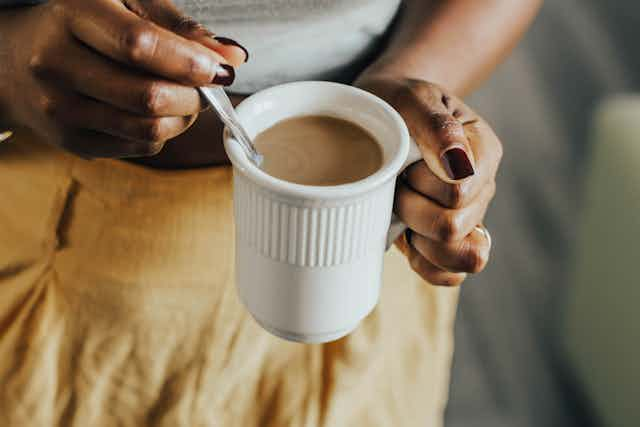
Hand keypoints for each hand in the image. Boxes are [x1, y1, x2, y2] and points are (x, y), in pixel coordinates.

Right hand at [0, 0, 246, 158]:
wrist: (16, 62)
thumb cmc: (82, 26)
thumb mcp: (126, 6)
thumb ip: (179, 27)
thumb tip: (233, 56)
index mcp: (73, 14)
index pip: (138, 45)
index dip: (189, 62)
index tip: (220, 69)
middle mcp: (57, 63)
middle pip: (148, 97)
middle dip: (194, 96)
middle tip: (205, 85)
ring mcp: (61, 109)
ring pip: (148, 129)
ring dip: (183, 118)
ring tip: (184, 99)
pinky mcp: (72, 142)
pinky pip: (140, 148)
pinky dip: (163, 134)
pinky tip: (154, 113)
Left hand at [357, 77, 501, 285]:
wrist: (381, 117)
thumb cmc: (397, 105)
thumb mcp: (412, 99)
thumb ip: (437, 126)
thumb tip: (457, 163)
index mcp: (481, 152)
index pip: (458, 192)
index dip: (422, 184)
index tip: (406, 162)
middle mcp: (480, 190)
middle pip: (454, 227)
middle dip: (412, 209)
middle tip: (397, 184)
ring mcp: (466, 219)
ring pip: (458, 258)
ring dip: (419, 238)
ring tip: (402, 209)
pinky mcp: (444, 242)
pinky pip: (449, 275)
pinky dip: (426, 264)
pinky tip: (407, 239)